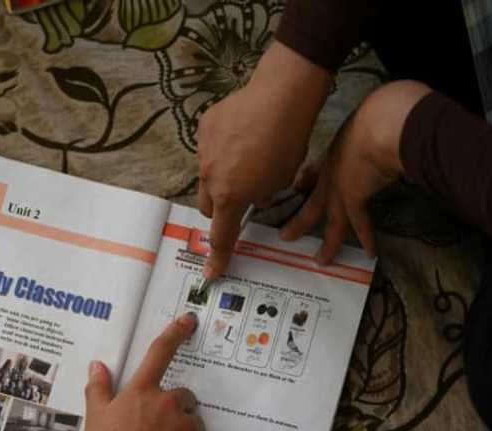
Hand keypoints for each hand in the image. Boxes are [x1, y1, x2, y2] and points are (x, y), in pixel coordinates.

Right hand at [78, 313, 209, 430]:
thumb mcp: (94, 418)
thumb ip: (98, 389)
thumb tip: (97, 365)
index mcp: (141, 391)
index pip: (160, 352)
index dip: (175, 333)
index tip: (189, 319)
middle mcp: (168, 402)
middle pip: (182, 395)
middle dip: (174, 407)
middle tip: (154, 429)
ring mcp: (185, 426)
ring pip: (191, 420)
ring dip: (182, 429)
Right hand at [197, 42, 331, 278]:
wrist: (280, 97)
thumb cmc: (288, 143)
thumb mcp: (281, 180)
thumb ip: (262, 194)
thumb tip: (256, 195)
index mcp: (230, 196)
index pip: (221, 235)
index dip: (218, 256)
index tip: (211, 273)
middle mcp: (210, 176)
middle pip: (208, 205)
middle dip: (222, 207)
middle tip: (242, 198)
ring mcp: (203, 151)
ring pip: (208, 175)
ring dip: (223, 176)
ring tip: (248, 156)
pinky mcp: (205, 127)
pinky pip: (209, 148)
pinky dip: (222, 149)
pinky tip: (243, 134)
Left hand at [281, 80, 432, 263]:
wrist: (381, 124)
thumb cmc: (379, 115)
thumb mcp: (367, 118)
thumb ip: (370, 128)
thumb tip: (389, 127)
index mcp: (335, 150)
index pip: (315, 171)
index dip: (305, 181)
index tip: (297, 188)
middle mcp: (334, 171)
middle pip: (313, 202)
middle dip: (299, 221)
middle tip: (286, 236)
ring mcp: (340, 187)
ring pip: (331, 220)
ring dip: (328, 242)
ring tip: (321, 259)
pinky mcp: (353, 198)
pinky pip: (360, 224)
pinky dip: (366, 239)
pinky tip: (370, 253)